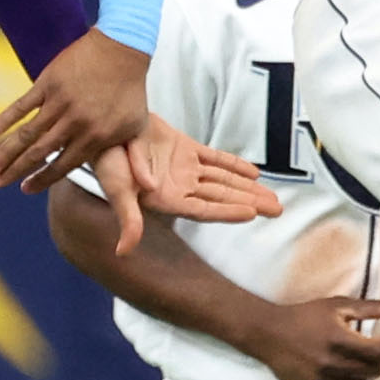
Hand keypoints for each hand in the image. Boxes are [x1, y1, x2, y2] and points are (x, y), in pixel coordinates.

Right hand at [0, 29, 151, 195]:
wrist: (122, 48)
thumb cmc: (130, 90)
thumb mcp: (137, 126)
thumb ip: (138, 158)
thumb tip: (149, 189)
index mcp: (95, 137)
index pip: (64, 165)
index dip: (42, 179)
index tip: (25, 189)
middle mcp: (75, 123)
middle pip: (39, 153)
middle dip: (15, 171)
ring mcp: (60, 102)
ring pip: (27, 133)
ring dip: (5, 152)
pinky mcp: (49, 82)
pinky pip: (22, 104)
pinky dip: (5, 118)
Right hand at [90, 119, 278, 255]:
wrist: (100, 128)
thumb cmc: (104, 160)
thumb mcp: (117, 188)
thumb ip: (126, 218)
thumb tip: (124, 251)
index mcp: (166, 200)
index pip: (203, 209)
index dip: (228, 211)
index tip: (253, 213)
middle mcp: (178, 187)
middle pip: (221, 197)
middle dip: (250, 202)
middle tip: (279, 210)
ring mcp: (182, 168)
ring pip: (222, 180)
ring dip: (247, 187)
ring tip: (273, 197)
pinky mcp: (183, 147)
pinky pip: (213, 158)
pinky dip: (232, 164)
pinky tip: (254, 171)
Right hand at [251, 294, 379, 379]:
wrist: (269, 334)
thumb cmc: (305, 317)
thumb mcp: (335, 306)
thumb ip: (368, 308)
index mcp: (341, 340)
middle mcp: (333, 364)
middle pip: (373, 370)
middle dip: (376, 359)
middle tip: (368, 349)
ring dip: (361, 372)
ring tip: (351, 360)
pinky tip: (336, 370)